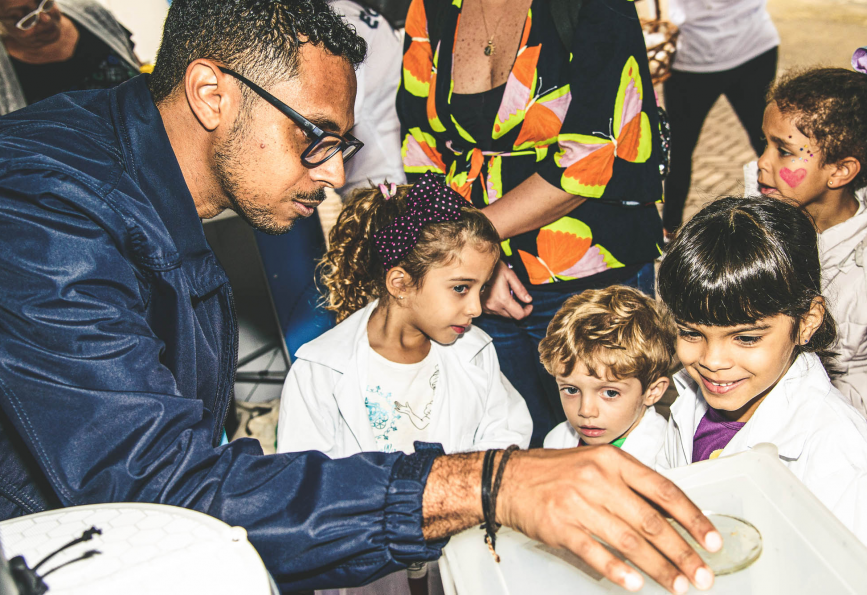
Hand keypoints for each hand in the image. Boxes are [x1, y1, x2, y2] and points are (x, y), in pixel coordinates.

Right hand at [482, 260, 532, 319]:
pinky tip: (500, 297)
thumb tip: (528, 300)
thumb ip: (520, 289)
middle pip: (512, 316)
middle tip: (520, 298)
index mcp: (502, 299)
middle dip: (518, 309)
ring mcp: (487, 308)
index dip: (527, 312)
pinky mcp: (483, 308)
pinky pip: (496, 312)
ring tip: (508, 295)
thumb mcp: (510, 275)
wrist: (476, 268)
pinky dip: (501, 307)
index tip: (529, 305)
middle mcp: (494, 307)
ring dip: (509, 308)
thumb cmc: (494, 269)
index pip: (519, 315)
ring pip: (504, 315)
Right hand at [497, 447, 719, 593]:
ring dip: (659, 568)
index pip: (664, 491)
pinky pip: (596, 554)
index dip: (693, 519)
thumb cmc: (555, 473)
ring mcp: (579, 504)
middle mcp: (599, 480)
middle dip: (683, 553)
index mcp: (613, 460)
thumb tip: (671, 516)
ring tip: (679, 586)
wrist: (507, 479)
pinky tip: (636, 584)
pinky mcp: (560, 527)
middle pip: (652, 522)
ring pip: (630, 542)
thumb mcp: (596, 464)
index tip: (713, 541)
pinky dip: (618, 571)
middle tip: (703, 575)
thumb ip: (630, 485)